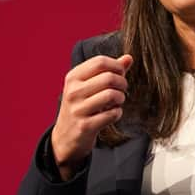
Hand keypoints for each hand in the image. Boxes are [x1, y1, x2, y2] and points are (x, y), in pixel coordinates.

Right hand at [51, 54, 131, 180]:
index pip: (100, 61)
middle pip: (108, 77)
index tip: (120, 74)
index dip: (116, 66)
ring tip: (117, 101)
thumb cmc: (81, 106)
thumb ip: (108, 71)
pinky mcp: (85, 126)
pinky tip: (112, 114)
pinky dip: (117, 113)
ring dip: (120, 98)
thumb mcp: (89, 85)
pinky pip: (112, 114)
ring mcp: (78, 109)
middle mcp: (73, 91)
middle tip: (122, 89)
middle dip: (122, 83)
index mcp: (73, 77)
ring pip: (111, 95)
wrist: (65, 137)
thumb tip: (129, 58)